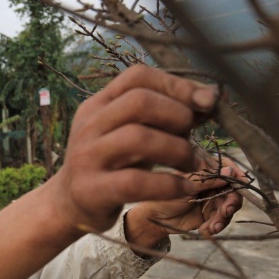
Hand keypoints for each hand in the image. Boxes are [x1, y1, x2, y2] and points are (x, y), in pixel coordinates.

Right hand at [47, 65, 219, 233]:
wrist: (70, 202)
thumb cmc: (111, 163)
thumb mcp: (128, 132)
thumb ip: (160, 115)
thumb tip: (208, 99)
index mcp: (98, 104)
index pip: (137, 76)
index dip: (177, 84)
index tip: (207, 101)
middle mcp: (89, 125)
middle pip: (138, 102)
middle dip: (178, 115)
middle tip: (193, 136)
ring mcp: (87, 157)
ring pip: (138, 138)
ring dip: (178, 150)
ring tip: (192, 164)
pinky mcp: (91, 190)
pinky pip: (135, 182)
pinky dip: (169, 185)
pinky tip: (185, 187)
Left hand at [137, 158, 246, 236]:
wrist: (155, 219)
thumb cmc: (165, 196)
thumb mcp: (185, 186)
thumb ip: (207, 180)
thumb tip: (229, 170)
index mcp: (204, 173)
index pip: (226, 169)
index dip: (237, 174)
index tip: (243, 182)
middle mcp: (211, 185)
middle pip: (232, 191)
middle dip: (231, 202)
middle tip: (225, 211)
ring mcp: (212, 200)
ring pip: (228, 208)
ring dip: (223, 218)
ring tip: (213, 226)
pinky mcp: (210, 215)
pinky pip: (221, 221)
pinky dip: (216, 226)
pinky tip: (206, 230)